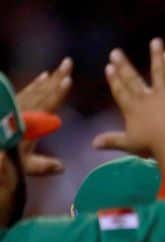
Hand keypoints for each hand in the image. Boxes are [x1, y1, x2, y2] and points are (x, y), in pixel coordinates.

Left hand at [15, 57, 71, 175]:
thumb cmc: (5, 157)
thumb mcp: (23, 166)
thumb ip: (41, 166)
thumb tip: (62, 167)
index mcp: (31, 124)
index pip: (47, 104)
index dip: (58, 92)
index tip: (68, 79)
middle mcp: (25, 111)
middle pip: (43, 91)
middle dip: (57, 76)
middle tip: (68, 62)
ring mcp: (16, 105)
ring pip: (35, 89)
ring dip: (48, 79)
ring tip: (59, 69)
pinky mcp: (10, 105)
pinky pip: (25, 91)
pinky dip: (35, 84)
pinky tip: (41, 78)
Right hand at [94, 38, 164, 163]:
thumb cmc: (152, 146)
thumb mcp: (129, 144)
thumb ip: (111, 140)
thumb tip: (93, 144)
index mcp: (131, 109)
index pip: (120, 91)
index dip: (114, 79)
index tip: (109, 68)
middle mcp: (143, 98)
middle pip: (132, 78)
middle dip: (123, 65)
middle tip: (115, 52)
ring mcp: (160, 94)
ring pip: (156, 71)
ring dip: (155, 55)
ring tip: (155, 41)